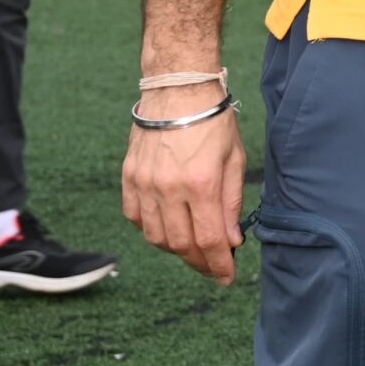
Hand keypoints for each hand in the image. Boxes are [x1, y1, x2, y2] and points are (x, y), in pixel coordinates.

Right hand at [122, 84, 246, 284]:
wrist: (178, 88)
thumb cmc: (213, 120)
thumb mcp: (235, 158)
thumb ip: (231, 202)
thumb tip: (231, 240)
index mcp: (202, 183)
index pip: (210, 240)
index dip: (220, 265)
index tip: (227, 277)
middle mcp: (170, 189)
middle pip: (181, 244)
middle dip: (199, 262)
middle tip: (212, 266)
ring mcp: (145, 184)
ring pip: (156, 237)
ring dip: (175, 249)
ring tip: (192, 248)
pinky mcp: (129, 178)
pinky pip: (136, 217)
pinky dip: (151, 229)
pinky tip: (167, 228)